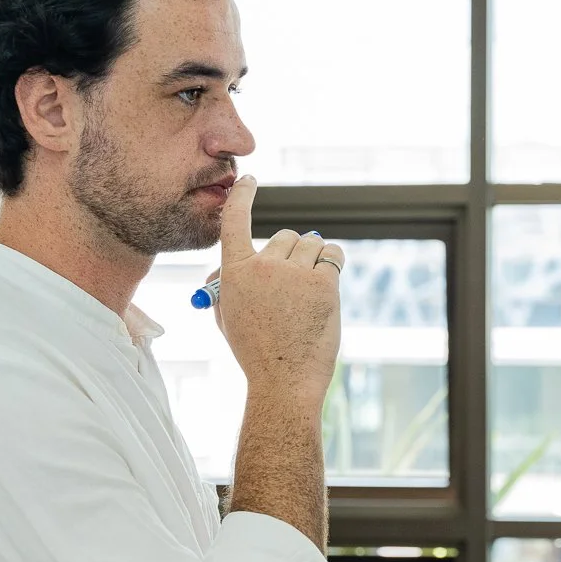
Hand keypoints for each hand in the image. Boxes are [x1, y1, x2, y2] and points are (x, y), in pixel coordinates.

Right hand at [213, 176, 343, 408]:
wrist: (284, 380)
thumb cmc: (255, 351)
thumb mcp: (227, 316)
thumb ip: (226, 284)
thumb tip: (230, 262)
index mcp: (235, 272)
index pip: (235, 221)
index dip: (242, 197)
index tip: (250, 181)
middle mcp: (263, 266)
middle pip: (285, 236)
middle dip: (291, 253)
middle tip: (292, 283)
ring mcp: (294, 274)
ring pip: (311, 244)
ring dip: (313, 259)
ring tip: (307, 292)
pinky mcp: (323, 283)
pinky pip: (334, 255)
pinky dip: (334, 262)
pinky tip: (327, 282)